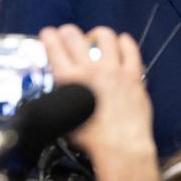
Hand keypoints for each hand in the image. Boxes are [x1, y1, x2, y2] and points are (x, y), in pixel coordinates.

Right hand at [39, 26, 157, 180]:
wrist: (120, 148)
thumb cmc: (94, 140)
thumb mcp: (65, 118)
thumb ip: (61, 100)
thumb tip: (61, 96)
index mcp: (69, 80)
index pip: (53, 47)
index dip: (48, 37)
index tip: (48, 34)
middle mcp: (90, 69)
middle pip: (74, 36)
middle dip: (67, 32)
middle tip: (67, 35)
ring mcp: (114, 70)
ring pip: (105, 36)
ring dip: (96, 34)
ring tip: (95, 38)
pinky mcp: (133, 75)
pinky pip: (130, 50)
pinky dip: (124, 42)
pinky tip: (122, 42)